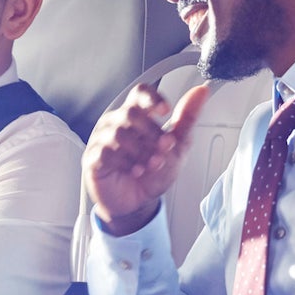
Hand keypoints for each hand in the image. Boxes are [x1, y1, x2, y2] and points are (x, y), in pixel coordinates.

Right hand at [82, 83, 210, 235]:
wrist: (138, 202)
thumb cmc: (153, 172)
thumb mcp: (178, 146)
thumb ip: (187, 119)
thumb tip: (201, 92)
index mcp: (135, 115)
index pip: (140, 93)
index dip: (152, 98)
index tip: (166, 112)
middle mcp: (116, 123)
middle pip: (131, 112)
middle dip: (153, 132)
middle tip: (165, 148)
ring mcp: (101, 139)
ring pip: (119, 133)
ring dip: (142, 151)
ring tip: (152, 164)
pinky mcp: (93, 158)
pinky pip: (105, 152)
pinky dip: (126, 163)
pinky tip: (135, 171)